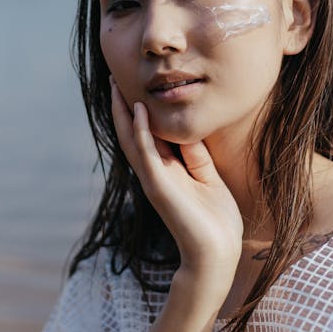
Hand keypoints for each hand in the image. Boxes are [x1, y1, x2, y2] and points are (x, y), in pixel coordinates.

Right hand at [110, 78, 242, 286]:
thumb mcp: (208, 176)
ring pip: (132, 140)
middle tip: (114, 79)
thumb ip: (196, 155)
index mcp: (166, 170)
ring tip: (117, 87)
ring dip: (124, 113)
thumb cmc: (216, 218)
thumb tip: (186, 130)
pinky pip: (147, 153)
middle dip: (123, 106)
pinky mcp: (159, 187)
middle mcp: (154, 172)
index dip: (138, 110)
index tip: (133, 85)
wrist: (218, 252)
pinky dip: (141, 131)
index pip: (146, 134)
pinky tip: (139, 110)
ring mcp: (154, 179)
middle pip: (131, 133)